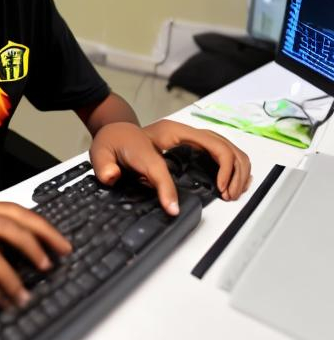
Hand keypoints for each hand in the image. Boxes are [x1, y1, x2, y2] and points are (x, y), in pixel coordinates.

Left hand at [89, 120, 251, 215]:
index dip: (172, 187)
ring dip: (238, 169)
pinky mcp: (196, 144)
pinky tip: (231, 184)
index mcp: (163, 134)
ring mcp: (192, 136)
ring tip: (231, 193)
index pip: (181, 158)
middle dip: (230, 171)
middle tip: (226, 195)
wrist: (118, 131)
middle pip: (220, 145)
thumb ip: (105, 165)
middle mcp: (183, 131)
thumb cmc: (114, 141)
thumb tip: (113, 177)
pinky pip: (225, 150)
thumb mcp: (102, 152)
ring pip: (228, 146)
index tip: (175, 209)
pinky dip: (235, 166)